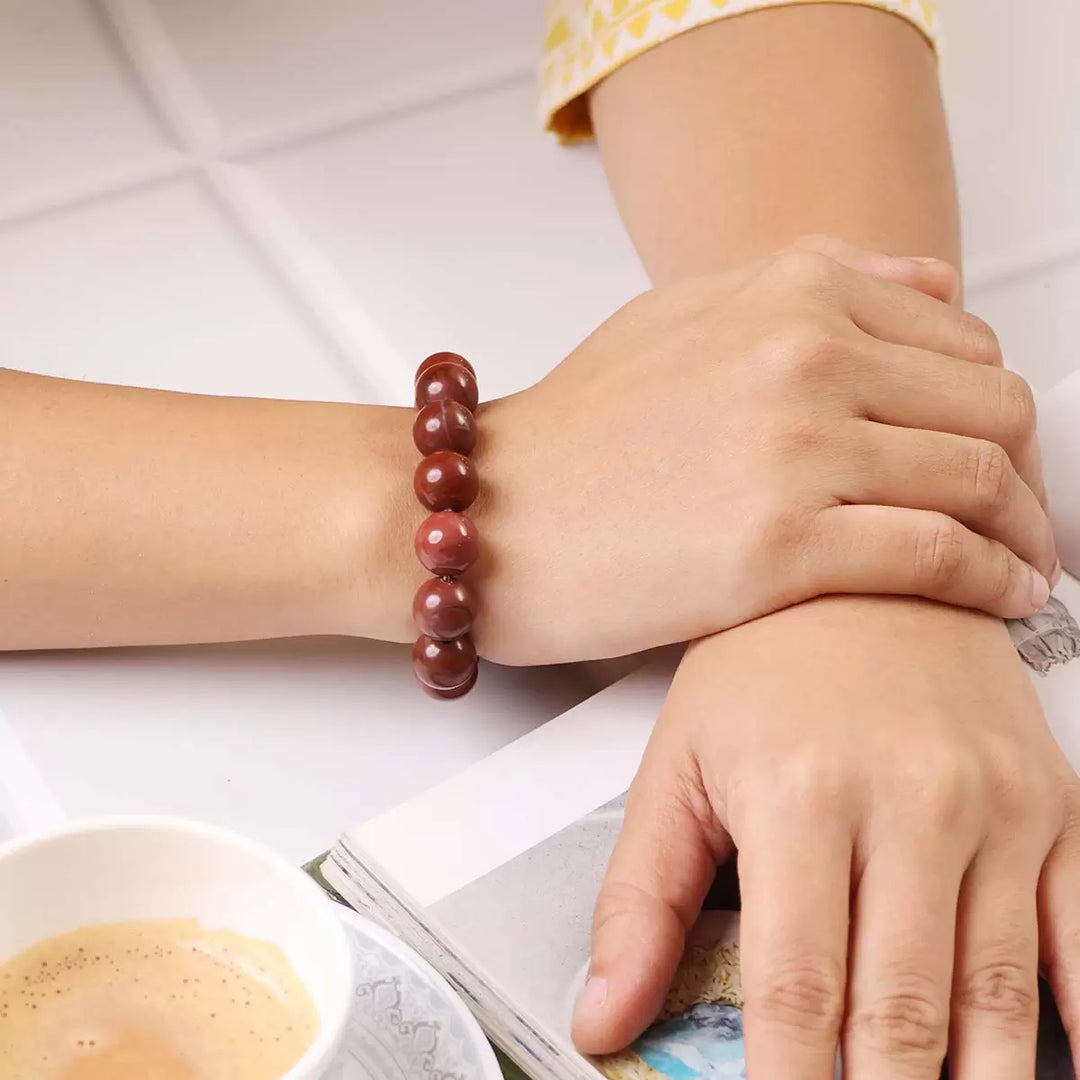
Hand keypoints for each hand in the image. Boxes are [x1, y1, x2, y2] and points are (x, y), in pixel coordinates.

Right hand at [471, 238, 1053, 664]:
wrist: (488, 514)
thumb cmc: (575, 432)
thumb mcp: (686, 313)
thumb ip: (816, 282)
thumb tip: (933, 283)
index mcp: (790, 292)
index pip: (965, 344)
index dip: (995, 411)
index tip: (998, 456)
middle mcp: (804, 354)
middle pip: (994, 409)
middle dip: (1025, 471)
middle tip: (1018, 516)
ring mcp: (794, 450)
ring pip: (983, 481)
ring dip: (1024, 532)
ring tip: (1023, 566)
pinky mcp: (779, 548)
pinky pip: (939, 557)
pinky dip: (993, 580)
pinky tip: (1002, 596)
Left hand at [573, 596, 1079, 1078]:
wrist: (870, 565)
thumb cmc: (765, 662)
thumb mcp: (677, 763)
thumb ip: (638, 898)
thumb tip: (603, 1019)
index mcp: (799, 797)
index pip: (796, 993)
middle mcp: (910, 804)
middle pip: (903, 1016)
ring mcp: (997, 809)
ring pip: (999, 1001)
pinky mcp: (1055, 805)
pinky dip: (1077, 1015)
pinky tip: (1055, 1067)